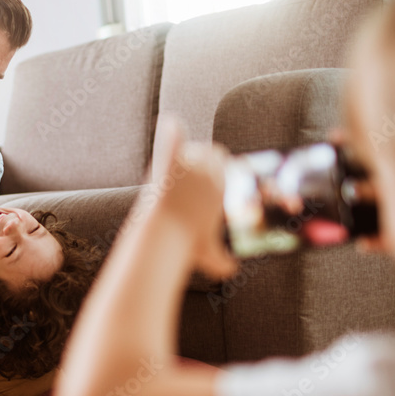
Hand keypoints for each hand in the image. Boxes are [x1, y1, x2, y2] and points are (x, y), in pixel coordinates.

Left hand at [151, 119, 237, 278]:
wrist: (162, 231)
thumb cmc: (186, 242)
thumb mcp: (208, 254)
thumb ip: (222, 262)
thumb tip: (230, 272)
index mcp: (224, 186)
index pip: (231, 165)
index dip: (223, 169)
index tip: (215, 175)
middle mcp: (212, 171)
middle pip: (214, 153)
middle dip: (209, 160)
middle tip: (197, 172)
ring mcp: (191, 162)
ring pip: (195, 149)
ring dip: (192, 152)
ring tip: (183, 163)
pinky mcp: (170, 158)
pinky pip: (174, 136)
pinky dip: (174, 131)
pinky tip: (171, 123)